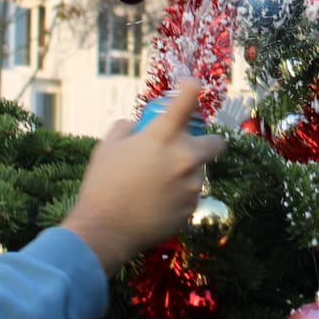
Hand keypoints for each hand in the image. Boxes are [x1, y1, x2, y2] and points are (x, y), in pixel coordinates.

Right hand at [63, 84, 224, 272]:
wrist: (105, 231)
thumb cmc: (102, 185)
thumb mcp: (107, 147)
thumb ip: (126, 128)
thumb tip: (136, 125)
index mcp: (163, 136)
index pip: (188, 99)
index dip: (191, 88)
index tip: (190, 87)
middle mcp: (185, 158)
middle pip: (216, 142)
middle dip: (206, 142)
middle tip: (186, 148)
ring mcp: (192, 185)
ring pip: (200, 171)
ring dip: (187, 172)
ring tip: (158, 184)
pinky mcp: (192, 208)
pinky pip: (191, 194)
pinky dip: (180, 194)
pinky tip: (157, 202)